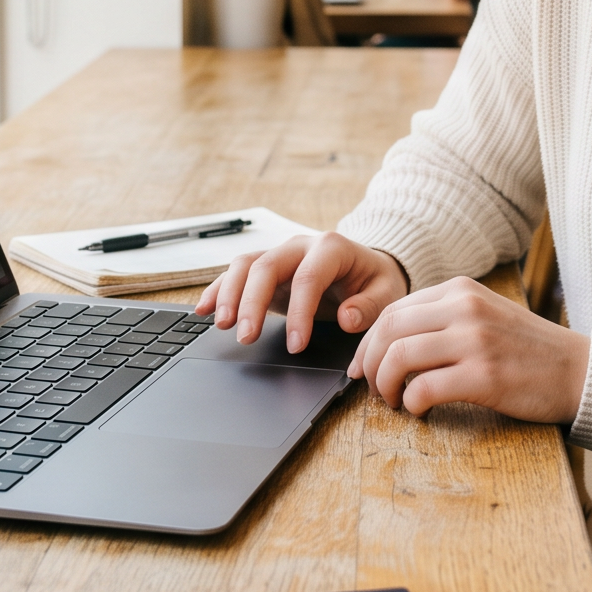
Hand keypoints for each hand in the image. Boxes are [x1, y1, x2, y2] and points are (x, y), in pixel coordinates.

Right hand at [195, 230, 409, 353]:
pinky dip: (219, 290)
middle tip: (246, 337)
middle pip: (266, 266)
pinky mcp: (266, 269)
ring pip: (245, 265)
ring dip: (229, 295)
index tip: (295, 346)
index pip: (308, 278)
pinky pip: (236, 273)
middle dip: (252, 303)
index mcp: (332, 248)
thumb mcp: (387, 293)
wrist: (367, 268)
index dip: (299, 312)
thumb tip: (347, 318)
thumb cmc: (375, 282)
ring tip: (222, 325)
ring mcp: (280, 255)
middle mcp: (300, 246)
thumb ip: (369, 306)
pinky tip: (204, 309)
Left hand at [349, 276, 590, 421]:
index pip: (393, 310)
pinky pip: (423, 388)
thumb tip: (390, 343)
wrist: (579, 372)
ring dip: (385, 386)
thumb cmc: (529, 351)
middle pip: (388, 330)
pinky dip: (411, 404)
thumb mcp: (486, 315)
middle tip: (374, 389)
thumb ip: (444, 318)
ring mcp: (475, 341)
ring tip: (393, 402)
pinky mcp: (484, 376)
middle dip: (371, 364)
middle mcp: (465, 308)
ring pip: (399, 357)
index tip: (363, 367)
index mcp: (461, 290)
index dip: (369, 342)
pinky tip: (419, 411)